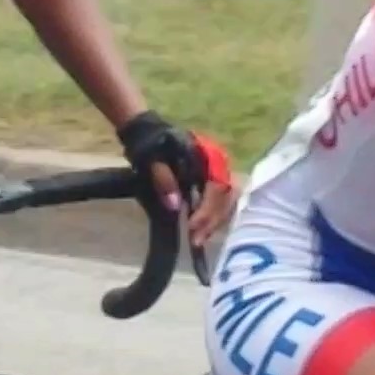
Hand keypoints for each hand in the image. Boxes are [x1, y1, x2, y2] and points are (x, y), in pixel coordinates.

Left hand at [116, 112, 237, 248]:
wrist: (147, 133)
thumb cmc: (150, 147)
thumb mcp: (152, 161)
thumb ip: (164, 181)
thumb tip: (175, 206)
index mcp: (207, 154)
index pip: (216, 186)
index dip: (206, 209)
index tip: (191, 227)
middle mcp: (219, 162)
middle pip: (227, 196)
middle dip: (213, 220)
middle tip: (196, 241)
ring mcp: (218, 171)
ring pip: (227, 201)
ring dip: (214, 222)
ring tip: (197, 240)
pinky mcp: (212, 181)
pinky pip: (221, 202)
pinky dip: (213, 218)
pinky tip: (201, 232)